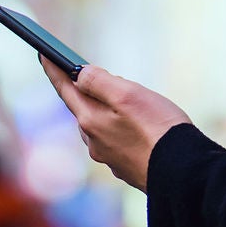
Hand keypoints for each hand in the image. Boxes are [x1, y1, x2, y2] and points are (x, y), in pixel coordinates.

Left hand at [42, 58, 191, 190]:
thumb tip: (80, 74)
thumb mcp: (128, 95)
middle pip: (81, 108)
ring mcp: (110, 157)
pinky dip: (117, 127)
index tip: (42, 53)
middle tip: (77, 71)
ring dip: (100, 110)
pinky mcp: (127, 167)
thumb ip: (99, 81)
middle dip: (80, 89)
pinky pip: (115, 140)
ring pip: (98, 126)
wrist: (184, 173)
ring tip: (111, 96)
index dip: (53, 69)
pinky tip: (131, 125)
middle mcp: (94, 142)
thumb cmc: (158, 129)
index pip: (65, 89)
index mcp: (90, 121)